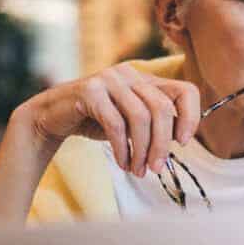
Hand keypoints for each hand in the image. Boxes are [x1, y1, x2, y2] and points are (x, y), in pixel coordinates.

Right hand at [17, 62, 200, 176]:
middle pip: (163, 108)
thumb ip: (154, 125)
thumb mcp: (131, 123)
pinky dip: (122, 148)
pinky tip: (123, 163)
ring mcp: (110, 79)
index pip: (185, 90)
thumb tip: (178, 141)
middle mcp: (130, 74)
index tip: (183, 143)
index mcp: (146, 79)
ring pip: (140, 116)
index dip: (191, 117)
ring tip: (139, 170)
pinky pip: (115, 123)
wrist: (52, 117)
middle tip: (157, 169)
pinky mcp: (90, 90)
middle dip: (162, 144)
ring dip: (142, 150)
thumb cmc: (96, 121)